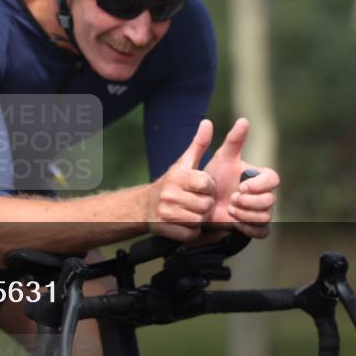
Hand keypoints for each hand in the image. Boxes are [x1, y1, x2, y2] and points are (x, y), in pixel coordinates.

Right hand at [146, 120, 216, 242]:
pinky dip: (192, 231)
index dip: (209, 187)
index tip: (204, 187)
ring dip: (200, 218)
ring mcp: (167, 212)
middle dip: (206, 205)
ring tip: (192, 211)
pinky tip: (185, 222)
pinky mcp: (166, 228)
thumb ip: (199, 144)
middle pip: (206, 205)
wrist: (145, 206)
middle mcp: (170, 193)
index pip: (207, 184)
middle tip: (198, 201)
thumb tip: (208, 122)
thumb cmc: (171, 183)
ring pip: (200, 220)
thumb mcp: (184, 163)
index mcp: (178, 176)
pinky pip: (192, 233)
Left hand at [203, 117, 279, 238]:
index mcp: (260, 176)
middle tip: (232, 199)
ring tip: (230, 209)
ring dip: (247, 214)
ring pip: (266, 216)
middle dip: (250, 202)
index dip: (260, 185)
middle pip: (270, 201)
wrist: (201, 201)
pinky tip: (236, 223)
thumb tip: (244, 120)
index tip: (242, 186)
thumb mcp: (222, 157)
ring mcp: (260, 211)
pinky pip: (263, 231)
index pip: (274, 180)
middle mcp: (264, 194)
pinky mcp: (255, 227)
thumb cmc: (213, 177)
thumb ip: (234, 140)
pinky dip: (249, 228)